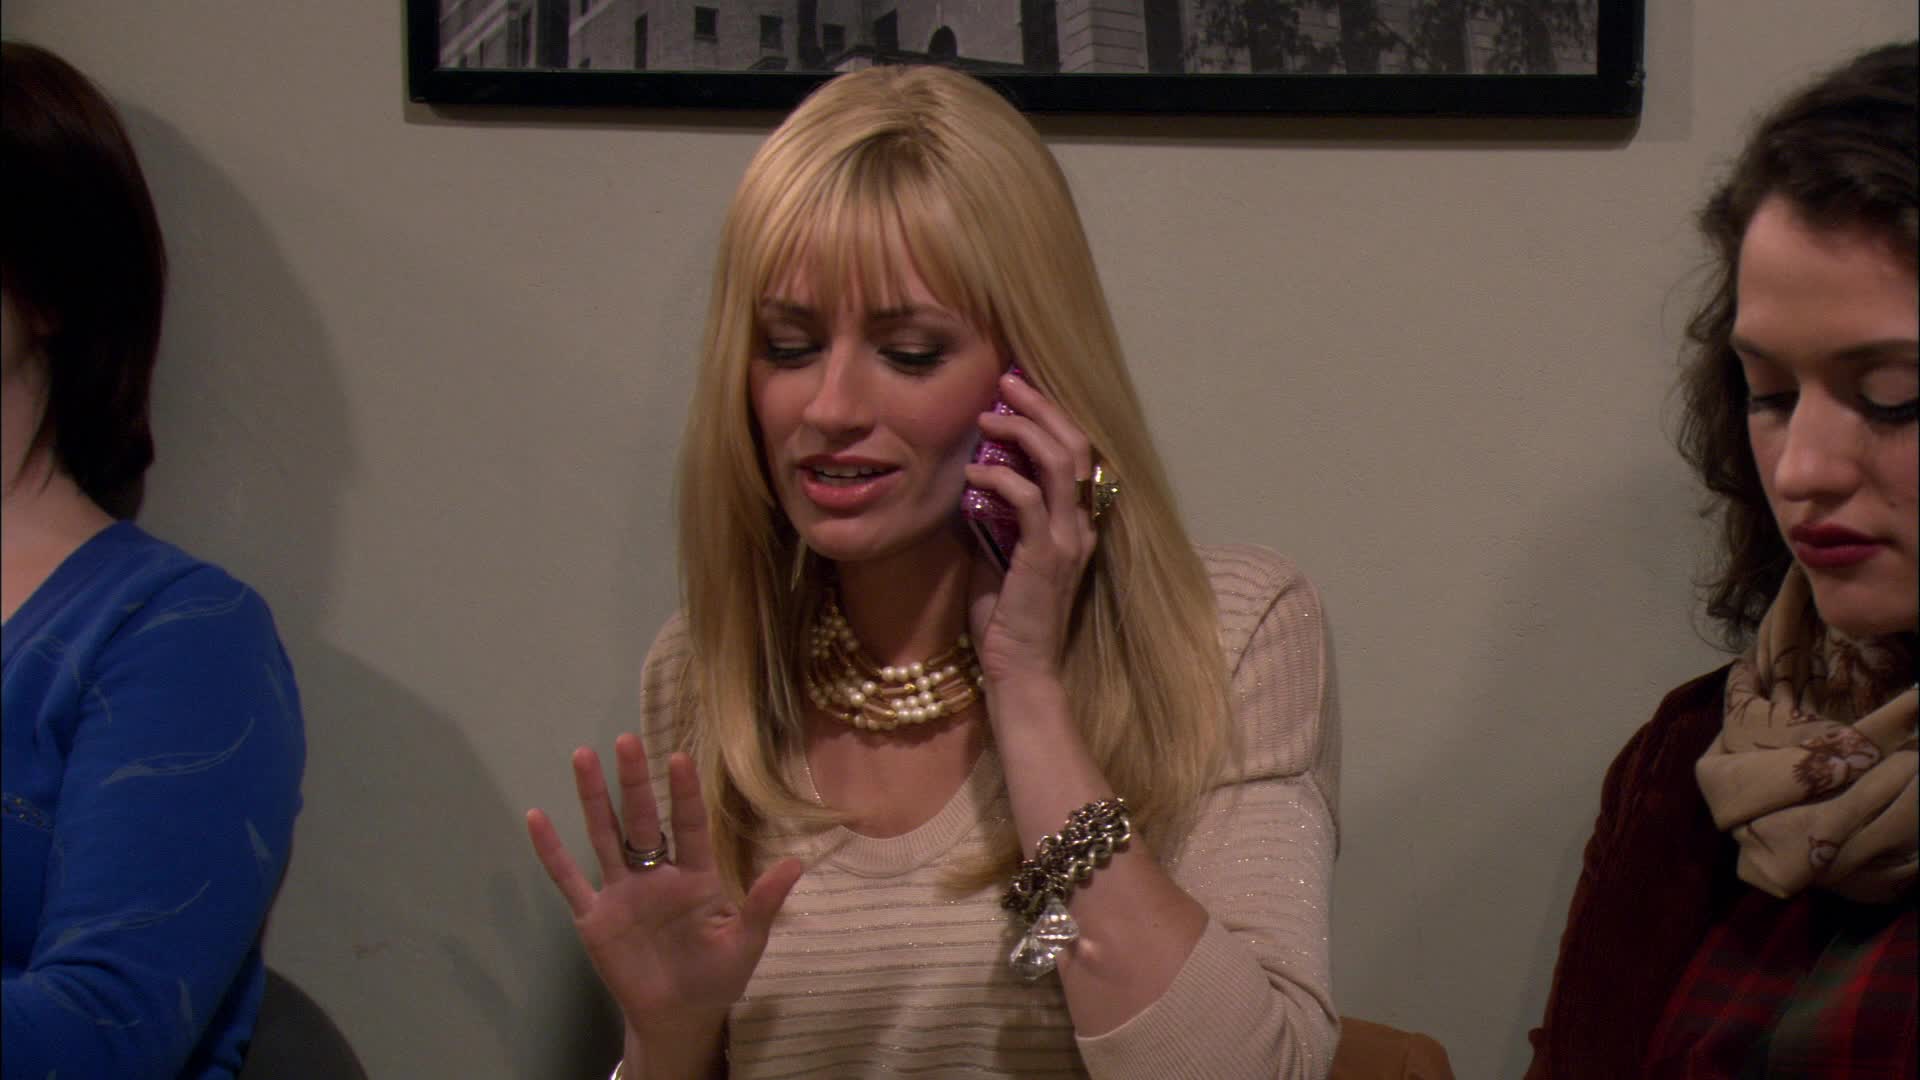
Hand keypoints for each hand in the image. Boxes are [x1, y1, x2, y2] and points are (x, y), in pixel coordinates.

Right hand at [526, 735, 804, 1025]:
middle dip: (634, 781)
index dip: (683, 793)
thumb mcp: (746, 942)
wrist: (679, 1017)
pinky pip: (569, 878)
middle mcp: (656, 875)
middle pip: (642, 819)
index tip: (678, 758)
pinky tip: (536, 817)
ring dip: (593, 798)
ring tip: (582, 756)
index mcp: (694, 876)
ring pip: (604, 835)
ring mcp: (622, 892)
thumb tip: (797, 863)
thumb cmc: (717, 977)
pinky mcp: (594, 916)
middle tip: (626, 740)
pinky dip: (551, 851)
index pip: (687, 825)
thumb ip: (763, 904)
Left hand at [964, 371, 1097, 687]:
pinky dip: (1002, 479)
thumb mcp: (999, 557)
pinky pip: (1029, 501)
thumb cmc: (1008, 620)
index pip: (1075, 454)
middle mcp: (1080, 526)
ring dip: (1023, 431)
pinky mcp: (1045, 557)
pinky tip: (976, 474)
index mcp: (1075, 524)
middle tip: (1007, 381)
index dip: (1051, 416)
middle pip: (1075, 445)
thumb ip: (996, 520)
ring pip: (1059, 462)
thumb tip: (972, 482)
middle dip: (1041, 406)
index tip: (1016, 392)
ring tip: (988, 417)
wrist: (1022, 671)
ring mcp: (1067, 540)